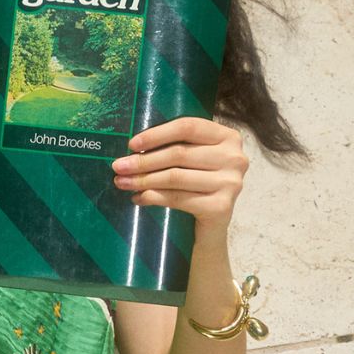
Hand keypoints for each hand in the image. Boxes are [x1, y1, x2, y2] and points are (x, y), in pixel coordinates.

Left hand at [109, 116, 248, 240]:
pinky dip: (153, 197)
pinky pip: (178, 198)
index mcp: (228, 137)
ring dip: (144, 180)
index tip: (132, 144)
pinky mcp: (221, 207)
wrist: (212, 226)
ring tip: (123, 182)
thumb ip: (174, 146)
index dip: (157, 134)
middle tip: (118, 167)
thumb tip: (133, 148)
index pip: (188, 127)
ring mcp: (231, 183)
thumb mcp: (192, 159)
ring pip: (175, 177)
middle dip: (144, 161)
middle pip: (179, 154)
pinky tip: (139, 198)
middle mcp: (235, 158)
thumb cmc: (198, 185)